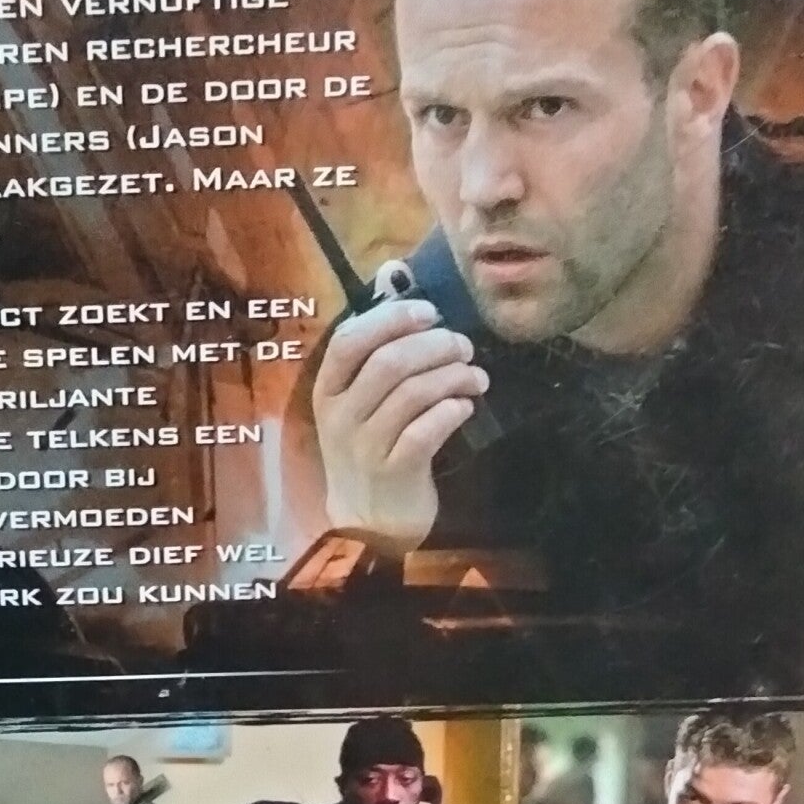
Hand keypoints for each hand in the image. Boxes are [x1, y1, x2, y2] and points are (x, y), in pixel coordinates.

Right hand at [312, 297, 488, 548]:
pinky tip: (465, 407)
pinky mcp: (395, 471)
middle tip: (465, 347)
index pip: (350, 339)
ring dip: (453, 376)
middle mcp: (341, 416)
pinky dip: (452, 411)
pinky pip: (427, 430)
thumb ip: (377, 351)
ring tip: (475, 377)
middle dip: (436, 346)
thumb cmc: (371, 447)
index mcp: (327, 390)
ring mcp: (365, 446)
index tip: (431, 313)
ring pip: (413, 393)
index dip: (392, 318)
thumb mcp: (360, 402)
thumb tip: (400, 282)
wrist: (368, 521)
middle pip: (389, 362)